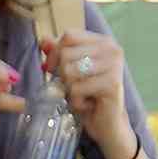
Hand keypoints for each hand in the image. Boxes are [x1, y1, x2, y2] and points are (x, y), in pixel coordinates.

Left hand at [42, 31, 129, 152]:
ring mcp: (114, 65)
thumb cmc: (87, 95)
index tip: (53, 69)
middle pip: (66, 54)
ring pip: (69, 71)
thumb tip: (43, 40)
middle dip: (61, 75)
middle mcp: (112, 49)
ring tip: (81, 95)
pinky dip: (75, 101)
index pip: (68, 36)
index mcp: (103, 41)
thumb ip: (57, 54)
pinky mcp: (112, 83)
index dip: (54, 53)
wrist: (107, 123)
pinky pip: (76, 90)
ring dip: (68, 89)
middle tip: (73, 88)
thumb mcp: (69, 73)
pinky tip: (87, 104)